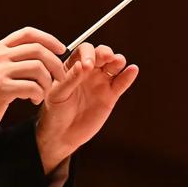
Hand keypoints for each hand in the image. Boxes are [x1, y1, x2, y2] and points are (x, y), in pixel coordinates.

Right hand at [0, 27, 66, 139]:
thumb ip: (15, 59)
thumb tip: (46, 53)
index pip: (28, 33)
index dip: (49, 39)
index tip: (62, 49)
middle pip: (38, 50)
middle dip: (55, 64)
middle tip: (60, 77)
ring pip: (38, 68)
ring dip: (47, 83)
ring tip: (42, 93)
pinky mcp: (2, 88)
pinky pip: (32, 87)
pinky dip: (38, 94)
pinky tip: (33, 100)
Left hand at [36, 42, 138, 171]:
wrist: (62, 135)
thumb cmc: (55, 112)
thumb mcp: (58, 94)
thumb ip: (70, 79)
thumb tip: (83, 65)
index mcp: (73, 67)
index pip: (83, 51)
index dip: (88, 54)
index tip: (88, 65)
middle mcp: (89, 72)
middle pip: (101, 54)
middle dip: (105, 53)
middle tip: (106, 58)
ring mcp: (101, 83)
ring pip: (114, 66)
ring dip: (117, 60)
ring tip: (118, 62)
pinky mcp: (111, 96)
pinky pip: (121, 83)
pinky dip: (128, 75)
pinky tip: (133, 70)